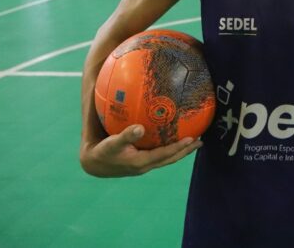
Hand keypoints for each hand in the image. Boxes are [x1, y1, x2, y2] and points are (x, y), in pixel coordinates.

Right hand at [79, 124, 201, 176]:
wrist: (94, 164)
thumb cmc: (103, 151)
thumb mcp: (112, 143)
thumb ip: (126, 136)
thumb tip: (140, 128)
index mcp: (141, 162)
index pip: (165, 155)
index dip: (179, 147)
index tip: (192, 139)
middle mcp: (145, 165)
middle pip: (170, 158)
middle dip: (186, 150)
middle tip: (200, 141)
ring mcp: (144, 165)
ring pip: (166, 158)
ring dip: (180, 151)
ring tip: (193, 141)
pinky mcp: (141, 162)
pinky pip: (160, 155)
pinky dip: (170, 149)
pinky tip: (173, 138)